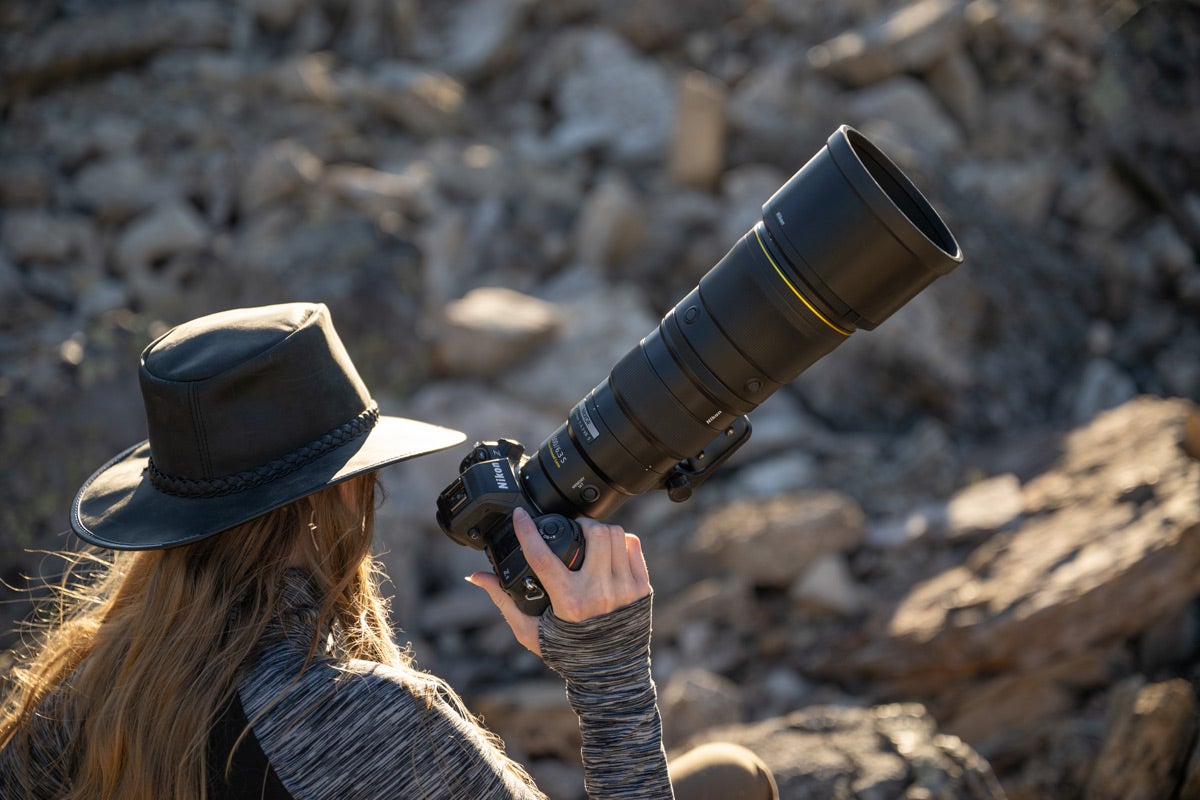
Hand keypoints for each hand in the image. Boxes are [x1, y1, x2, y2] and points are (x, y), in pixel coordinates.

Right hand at [466, 507, 650, 657]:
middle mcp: (599, 592)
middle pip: (593, 533)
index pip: (542, 556)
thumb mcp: (530, 630)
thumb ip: (504, 599)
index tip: (519, 515)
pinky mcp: (642, 588)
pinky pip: (633, 546)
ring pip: (615, 534)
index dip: (526, 530)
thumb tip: (477, 576)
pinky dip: (621, 541)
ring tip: (590, 539)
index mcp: (569, 602)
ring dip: (600, 530)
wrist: (609, 674)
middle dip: (580, 524)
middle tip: (573, 530)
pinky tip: (610, 550)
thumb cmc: (567, 653)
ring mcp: (624, 589)